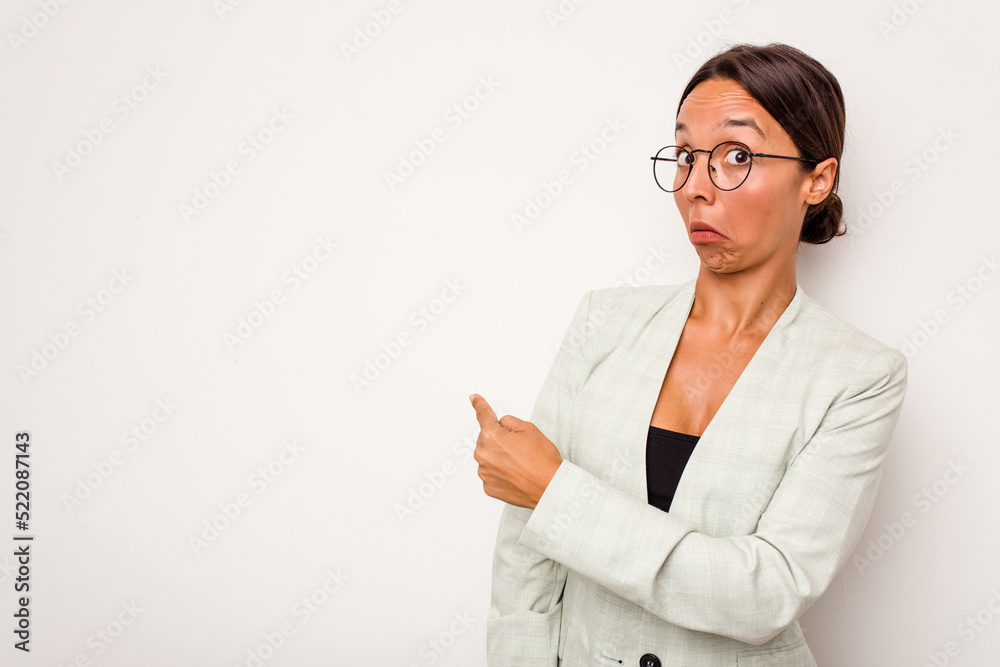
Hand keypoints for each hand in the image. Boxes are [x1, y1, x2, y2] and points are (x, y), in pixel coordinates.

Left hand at [469, 393, 562, 508]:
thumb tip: (501, 424)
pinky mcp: (488, 487)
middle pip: (487, 439)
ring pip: (489, 457)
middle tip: (521, 449)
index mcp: (491, 437)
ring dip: (500, 457)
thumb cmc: (542, 461)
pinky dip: (501, 472)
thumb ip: (509, 422)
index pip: (484, 415)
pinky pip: (491, 473)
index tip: (474, 399)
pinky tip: (516, 474)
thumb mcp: (529, 429)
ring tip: (520, 463)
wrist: (550, 488)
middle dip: (500, 440)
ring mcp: (485, 472)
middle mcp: (483, 455)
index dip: (479, 404)